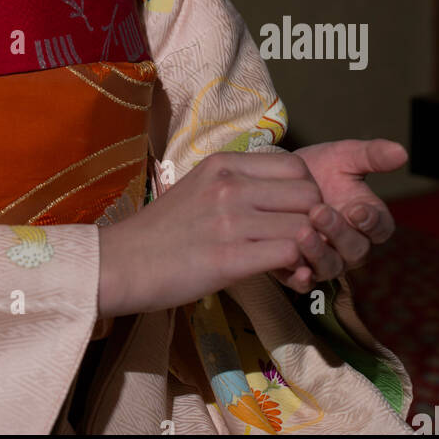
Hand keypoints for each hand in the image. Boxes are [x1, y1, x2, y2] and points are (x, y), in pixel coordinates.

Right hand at [97, 150, 329, 317]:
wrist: (123, 262)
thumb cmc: (163, 230)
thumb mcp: (200, 188)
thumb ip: (239, 185)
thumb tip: (282, 196)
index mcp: (224, 163)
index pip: (297, 167)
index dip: (308, 194)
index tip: (297, 214)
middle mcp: (230, 185)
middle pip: (309, 196)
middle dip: (315, 222)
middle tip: (302, 241)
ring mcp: (230, 220)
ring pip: (304, 227)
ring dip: (307, 249)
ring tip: (293, 261)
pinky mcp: (229, 258)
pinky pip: (288, 255)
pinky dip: (293, 268)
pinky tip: (281, 275)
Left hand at [272, 138, 406, 293]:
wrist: (278, 177)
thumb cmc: (319, 168)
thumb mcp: (344, 156)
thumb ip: (372, 155)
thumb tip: (402, 151)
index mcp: (368, 220)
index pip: (380, 228)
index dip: (371, 222)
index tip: (358, 210)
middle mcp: (351, 245)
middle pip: (355, 250)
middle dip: (338, 233)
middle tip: (319, 212)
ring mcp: (326, 259)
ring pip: (331, 267)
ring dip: (319, 254)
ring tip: (303, 233)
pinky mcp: (298, 269)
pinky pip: (304, 283)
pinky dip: (301, 279)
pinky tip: (296, 269)